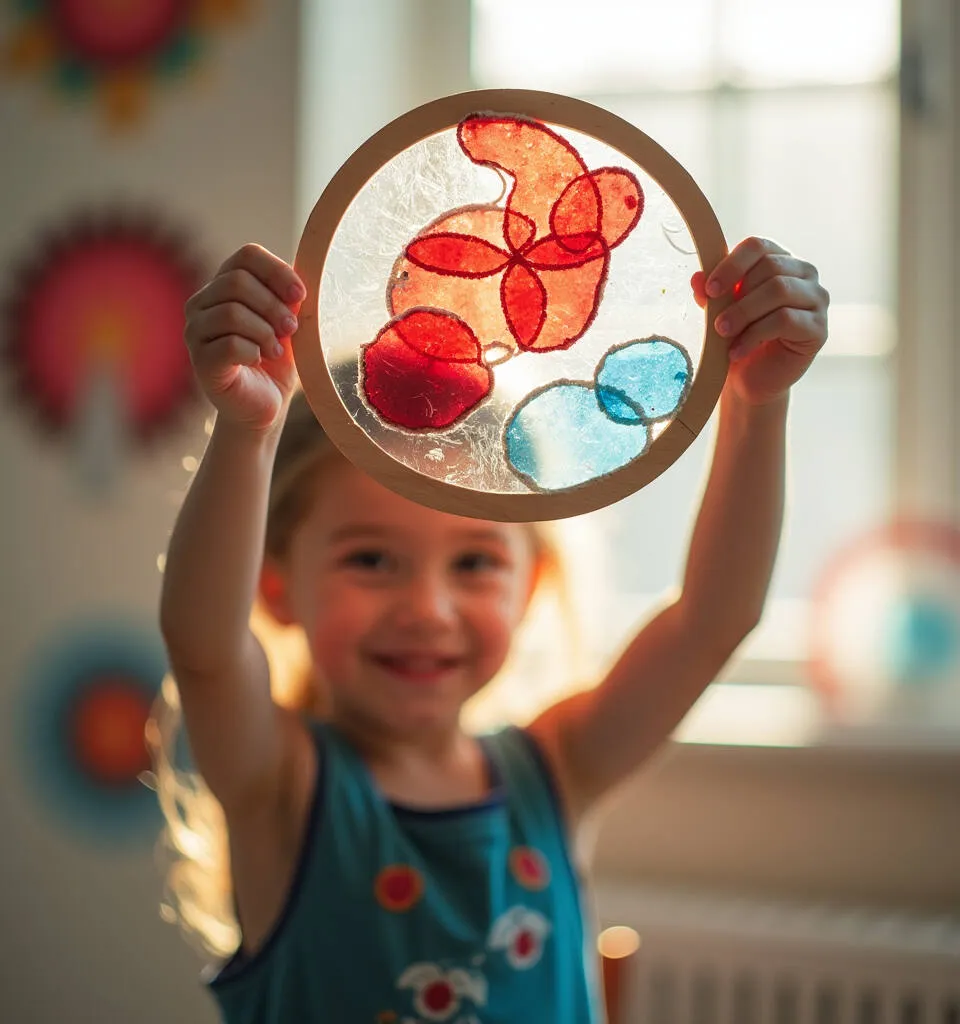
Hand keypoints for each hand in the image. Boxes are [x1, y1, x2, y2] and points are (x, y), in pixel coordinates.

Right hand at [184, 244, 304, 431]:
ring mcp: (195, 331)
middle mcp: (202, 303)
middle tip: (291, 330)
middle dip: (273, 306)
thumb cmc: (275, 360)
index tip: (300, 296)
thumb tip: (298, 280)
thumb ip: (288, 298)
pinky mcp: (200, 360)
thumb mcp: (287, 322)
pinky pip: (229, 344)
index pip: (246, 256)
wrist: (264, 403)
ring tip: (275, 350)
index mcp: (223, 285)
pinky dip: (254, 352)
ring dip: (265, 332)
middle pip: (236, 281)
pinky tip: (258, 360)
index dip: (277, 271)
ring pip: (231, 312)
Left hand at [692, 237, 828, 405]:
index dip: (732, 264)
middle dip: (737, 296)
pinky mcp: (818, 327)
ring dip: (744, 313)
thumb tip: (697, 278)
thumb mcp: (720, 311)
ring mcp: (816, 299)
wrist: (751, 380)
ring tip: (723, 333)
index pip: (758, 246)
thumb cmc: (738, 338)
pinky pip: (785, 319)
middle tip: (716, 322)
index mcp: (780, 260)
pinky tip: (737, 351)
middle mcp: (804, 274)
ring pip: (779, 290)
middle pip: (769, 267)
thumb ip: (712, 293)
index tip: (710, 289)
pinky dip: (754, 335)